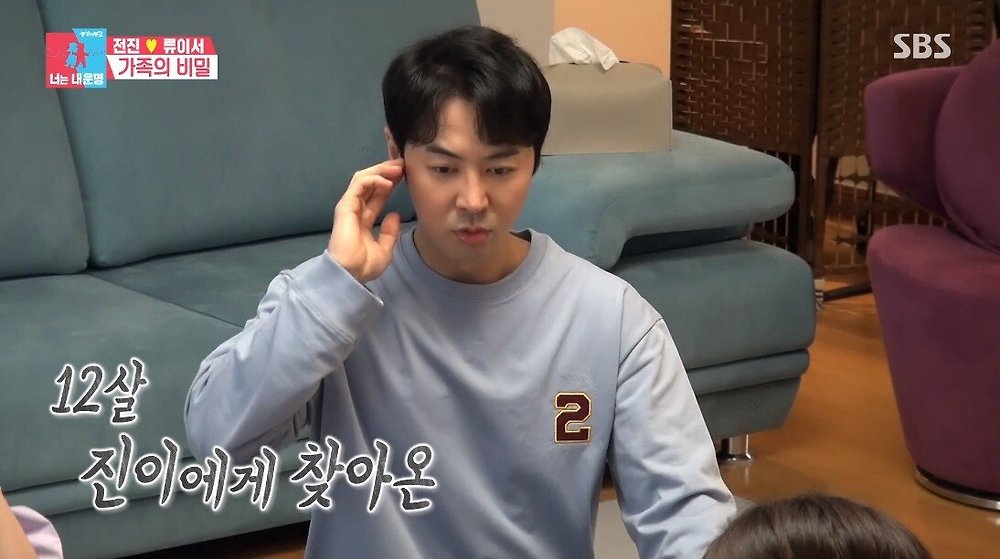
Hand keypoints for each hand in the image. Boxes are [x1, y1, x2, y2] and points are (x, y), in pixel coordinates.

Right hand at [328, 159, 404, 282]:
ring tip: (398, 167)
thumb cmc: (364, 265)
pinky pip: (359, 185)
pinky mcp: (346, 205)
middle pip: (370, 182)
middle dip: (386, 171)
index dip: (390, 183)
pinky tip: (388, 182)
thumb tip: (395, 215)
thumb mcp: (385, 249)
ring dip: (381, 170)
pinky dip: (374, 179)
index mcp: (363, 219)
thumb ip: (390, 232)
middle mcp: (356, 209)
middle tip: (403, 164)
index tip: (405, 175)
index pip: (377, 194)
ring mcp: (349, 206)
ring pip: (363, 178)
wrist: (350, 274)